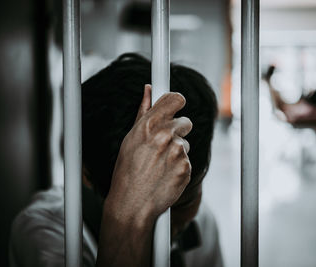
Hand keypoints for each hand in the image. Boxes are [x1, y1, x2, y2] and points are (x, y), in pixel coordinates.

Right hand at [106, 84, 192, 221]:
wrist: (131, 203)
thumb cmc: (127, 170)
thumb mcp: (130, 138)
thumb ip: (143, 112)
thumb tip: (149, 90)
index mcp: (150, 125)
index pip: (176, 99)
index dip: (177, 102)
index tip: (177, 106)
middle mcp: (165, 135)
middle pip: (185, 122)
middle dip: (177, 130)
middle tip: (164, 144)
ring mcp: (178, 152)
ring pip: (185, 143)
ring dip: (177, 151)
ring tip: (160, 164)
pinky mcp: (186, 168)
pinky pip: (187, 160)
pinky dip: (179, 166)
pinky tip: (165, 174)